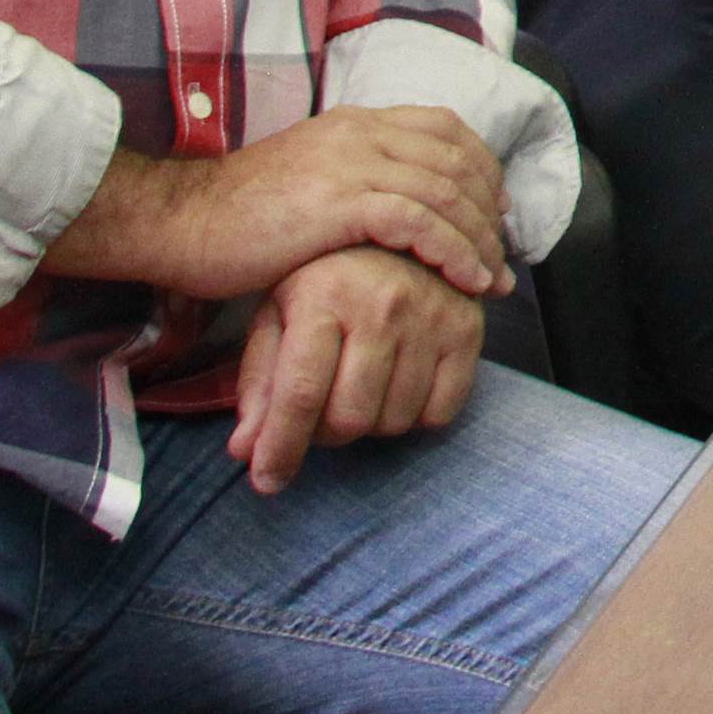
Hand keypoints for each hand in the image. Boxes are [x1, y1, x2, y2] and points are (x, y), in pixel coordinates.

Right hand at [43, 104, 510, 301]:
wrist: (177, 222)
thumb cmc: (238, 216)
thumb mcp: (309, 180)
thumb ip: (359, 180)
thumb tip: (405, 211)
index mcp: (355, 122)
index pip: (446, 128)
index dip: (482, 169)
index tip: (496, 212)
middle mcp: (360, 133)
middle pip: (458, 160)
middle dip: (490, 211)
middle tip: (504, 255)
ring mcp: (349, 164)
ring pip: (447, 192)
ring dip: (480, 239)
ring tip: (491, 279)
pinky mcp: (338, 203)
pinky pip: (419, 222)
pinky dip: (453, 252)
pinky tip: (467, 281)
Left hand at [229, 243, 482, 493]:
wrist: (401, 231)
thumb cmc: (326, 277)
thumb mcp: (279, 315)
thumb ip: (260, 382)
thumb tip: (244, 450)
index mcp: (324, 296)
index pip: (299, 394)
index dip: (280, 448)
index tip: (266, 482)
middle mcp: (382, 305)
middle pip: (349, 417)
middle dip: (325, 434)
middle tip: (318, 414)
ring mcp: (431, 317)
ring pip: (393, 421)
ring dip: (369, 424)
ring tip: (358, 390)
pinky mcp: (469, 330)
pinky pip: (440, 413)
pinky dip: (414, 416)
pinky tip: (398, 386)